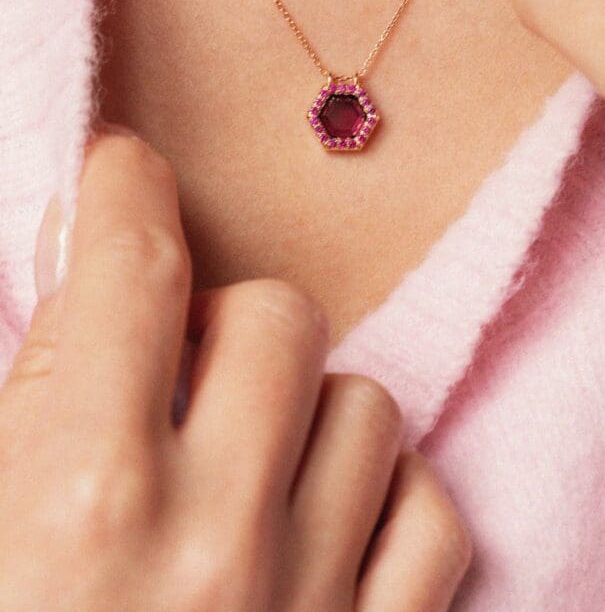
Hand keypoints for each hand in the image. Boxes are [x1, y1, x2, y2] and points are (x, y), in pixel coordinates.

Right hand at [0, 128, 470, 611]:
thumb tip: (83, 242)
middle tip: (182, 368)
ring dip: (305, 412)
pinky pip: (433, 515)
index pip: (137, 268)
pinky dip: (384, 499)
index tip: (126, 169)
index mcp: (90, 497)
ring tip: (247, 466)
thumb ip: (40, 375)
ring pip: (368, 405)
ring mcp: (312, 603)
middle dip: (225, 318)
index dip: (128, 187)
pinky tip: (326, 523)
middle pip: (280, 313)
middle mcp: (215, 544)